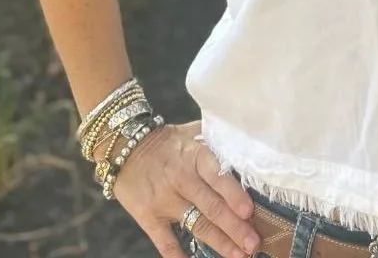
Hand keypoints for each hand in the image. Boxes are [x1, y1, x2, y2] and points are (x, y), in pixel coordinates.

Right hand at [111, 119, 260, 257]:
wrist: (124, 148)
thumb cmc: (169, 142)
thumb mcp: (193, 132)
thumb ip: (219, 140)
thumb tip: (251, 145)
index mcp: (195, 156)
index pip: (218, 176)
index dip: (234, 194)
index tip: (249, 211)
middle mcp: (181, 179)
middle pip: (211, 206)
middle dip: (234, 227)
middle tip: (253, 243)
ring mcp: (164, 201)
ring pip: (196, 225)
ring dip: (219, 242)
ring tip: (238, 254)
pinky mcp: (148, 218)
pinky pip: (165, 242)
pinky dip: (179, 256)